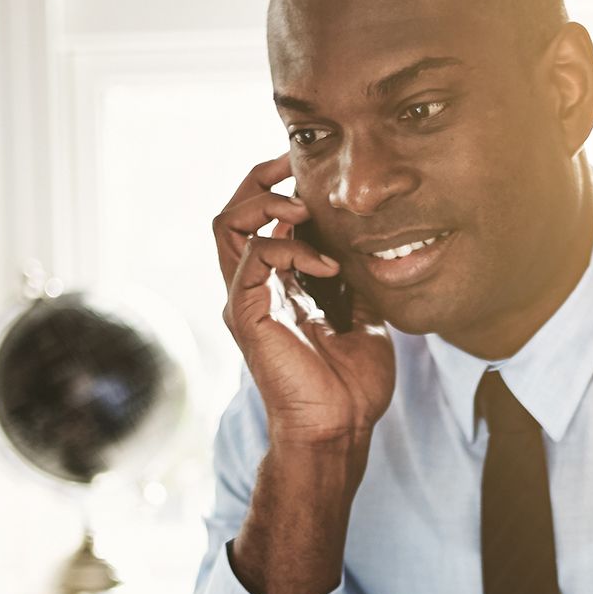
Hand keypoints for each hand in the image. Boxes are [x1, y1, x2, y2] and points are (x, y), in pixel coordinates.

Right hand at [211, 154, 393, 449]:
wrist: (341, 427)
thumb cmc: (351, 384)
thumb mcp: (363, 316)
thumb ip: (354, 281)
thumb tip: (365, 250)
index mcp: (276, 286)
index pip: (258, 221)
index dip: (278, 188)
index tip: (310, 171)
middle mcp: (252, 288)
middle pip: (231, 213)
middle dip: (260, 181)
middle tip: (293, 166)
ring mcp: (246, 300)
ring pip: (226, 226)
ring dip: (265, 204)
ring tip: (303, 208)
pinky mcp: (247, 315)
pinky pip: (252, 258)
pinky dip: (289, 248)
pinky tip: (325, 263)